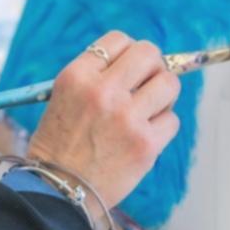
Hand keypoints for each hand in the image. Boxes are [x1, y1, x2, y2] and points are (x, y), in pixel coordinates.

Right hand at [25, 31, 180, 208]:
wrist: (57, 190)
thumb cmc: (59, 145)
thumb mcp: (63, 97)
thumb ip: (96, 77)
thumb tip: (139, 65)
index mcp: (77, 76)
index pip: (118, 39)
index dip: (129, 52)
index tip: (130, 67)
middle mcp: (102, 91)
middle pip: (149, 54)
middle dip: (153, 65)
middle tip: (148, 82)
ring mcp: (126, 117)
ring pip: (169, 84)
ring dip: (163, 94)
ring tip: (151, 108)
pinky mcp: (145, 144)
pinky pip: (172, 120)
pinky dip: (163, 126)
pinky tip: (146, 135)